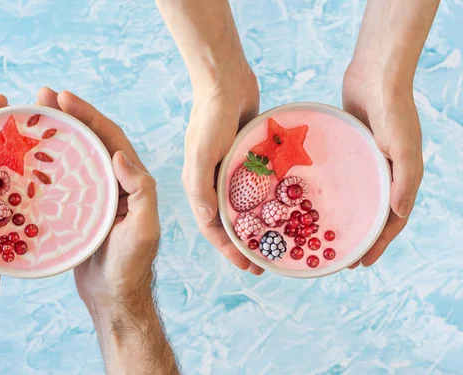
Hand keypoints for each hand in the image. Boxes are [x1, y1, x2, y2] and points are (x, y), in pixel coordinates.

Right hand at [36, 88, 178, 373]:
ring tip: (33, 117)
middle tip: (42, 97)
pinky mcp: (80, 210)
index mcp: (133, 182)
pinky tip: (28, 157)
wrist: (113, 297)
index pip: (111, 138)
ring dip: (59, 134)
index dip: (89, 115)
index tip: (64, 97)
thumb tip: (119, 154)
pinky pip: (65, 179)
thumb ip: (141, 191)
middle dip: (70, 116)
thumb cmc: (130, 266)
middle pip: (92, 140)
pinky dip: (49, 164)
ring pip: (77, 156)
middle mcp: (116, 183)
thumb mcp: (144, 229)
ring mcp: (97, 195)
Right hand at [184, 69, 263, 274]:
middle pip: (229, 221)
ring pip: (245, 205)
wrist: (225, 80)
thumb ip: (201, 188)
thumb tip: (209, 222)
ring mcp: (231, 169)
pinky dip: (268, 199)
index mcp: (199, 185)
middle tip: (266, 262)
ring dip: (258, 224)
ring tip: (277, 241)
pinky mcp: (247, 157)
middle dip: (246, 243)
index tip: (250, 266)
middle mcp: (213, 181)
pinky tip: (285, 208)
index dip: (229, 249)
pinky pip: (258, 185)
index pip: (212, 228)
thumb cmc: (211, 117)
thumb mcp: (202, 154)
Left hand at [343, 65, 422, 267]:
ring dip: (345, 216)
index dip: (380, 243)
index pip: (393, 219)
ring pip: (357, 196)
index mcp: (403, 176)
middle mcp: (387, 172)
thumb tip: (401, 214)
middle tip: (339, 255)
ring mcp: (368, 160)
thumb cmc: (393, 109)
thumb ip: (404, 179)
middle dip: (360, 237)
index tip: (362, 263)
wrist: (376, 74)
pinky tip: (314, 199)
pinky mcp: (351, 148)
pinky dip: (334, 191)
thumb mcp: (403, 146)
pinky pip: (343, 176)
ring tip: (325, 232)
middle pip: (374, 213)